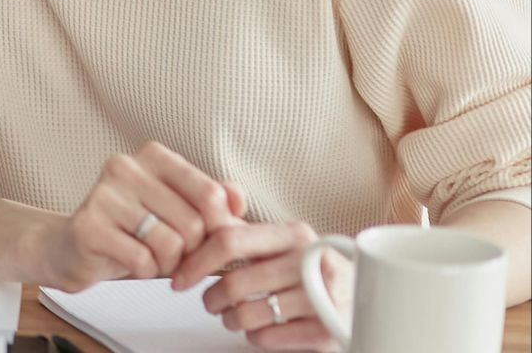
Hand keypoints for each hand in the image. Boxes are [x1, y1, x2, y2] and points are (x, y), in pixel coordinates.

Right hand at [34, 142, 244, 291]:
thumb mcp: (177, 210)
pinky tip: (130, 262)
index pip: (211, 194)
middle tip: (172, 254)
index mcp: (153, 156)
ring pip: (170, 244)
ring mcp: (103, 194)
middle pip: (193, 223)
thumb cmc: (133, 230)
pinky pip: (142, 260)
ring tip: (150, 257)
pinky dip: (145, 271)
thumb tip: (239, 200)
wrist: (73, 248)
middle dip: (190, 251)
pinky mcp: (89, 226)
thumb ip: (213, 200)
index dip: (217, 228)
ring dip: (167, 263)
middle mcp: (126, 167)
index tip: (204, 240)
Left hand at [182, 221, 349, 350]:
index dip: (196, 262)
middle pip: (235, 283)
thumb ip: (240, 226)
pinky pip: (268, 337)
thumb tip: (210, 199)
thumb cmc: (306, 271)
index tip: (178, 279)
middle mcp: (311, 261)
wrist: (358, 299)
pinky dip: (256, 337)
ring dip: (231, 320)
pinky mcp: (327, 329)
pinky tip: (262, 329)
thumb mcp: (277, 243)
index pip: (229, 241)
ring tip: (235, 317)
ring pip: (248, 314)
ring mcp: (323, 297)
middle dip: (211, 298)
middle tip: (211, 303)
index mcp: (293, 234)